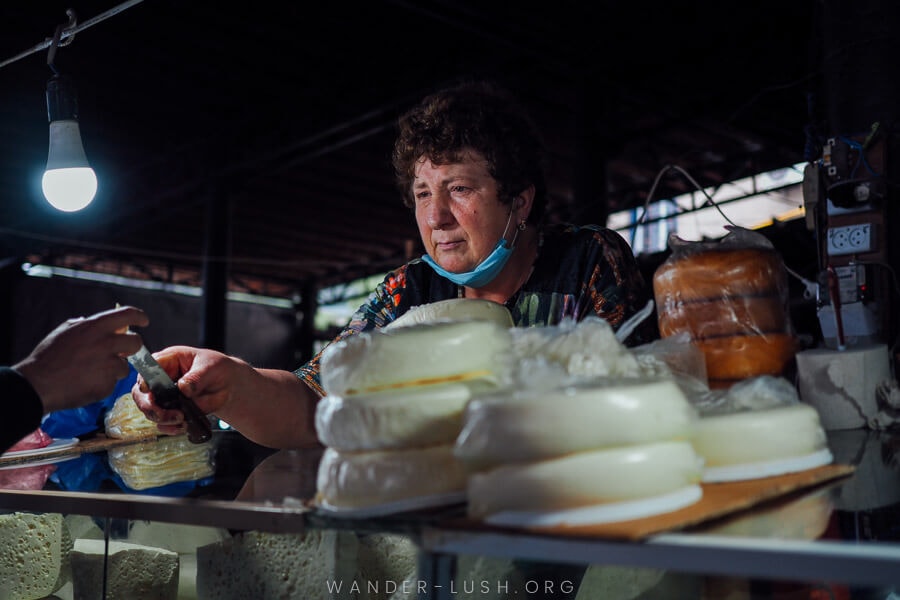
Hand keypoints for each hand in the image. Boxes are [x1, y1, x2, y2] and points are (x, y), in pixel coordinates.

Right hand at [14, 306, 149, 413]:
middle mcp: (106, 344)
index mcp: (95, 327)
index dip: (139, 316)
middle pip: (136, 342)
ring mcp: (108, 366)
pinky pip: (112, 383)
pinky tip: (86, 383)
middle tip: (123, 352)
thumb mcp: (64, 332)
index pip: (127, 314)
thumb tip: (94, 322)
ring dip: (114, 369)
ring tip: (91, 372)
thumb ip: (84, 325)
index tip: (144, 320)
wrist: (37, 385)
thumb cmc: (47, 357)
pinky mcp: (107, 385)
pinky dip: (102, 384)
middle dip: (131, 347)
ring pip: (125, 367)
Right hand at [130, 346, 245, 435]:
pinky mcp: (170, 412)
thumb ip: (197, 377)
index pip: (147, 369)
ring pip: (149, 411)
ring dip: (163, 419)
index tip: (150, 391)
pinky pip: (162, 424)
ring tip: (181, 419)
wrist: (228, 385)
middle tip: (165, 414)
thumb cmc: (217, 368)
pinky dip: (170, 428)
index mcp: (167, 361)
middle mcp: (159, 379)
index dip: (144, 381)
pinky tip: (183, 426)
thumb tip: (184, 388)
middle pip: (140, 393)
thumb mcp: (211, 367)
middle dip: (150, 406)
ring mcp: (163, 397)